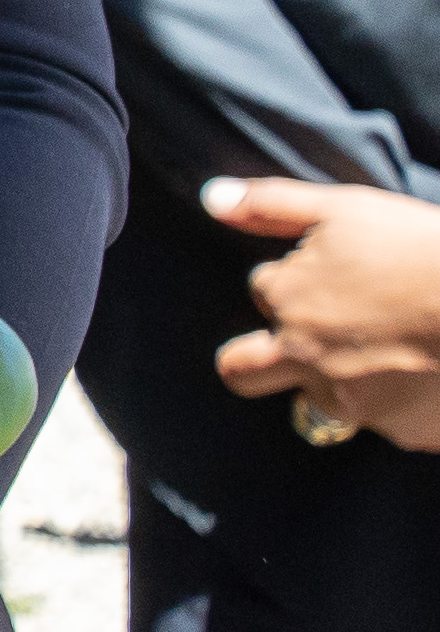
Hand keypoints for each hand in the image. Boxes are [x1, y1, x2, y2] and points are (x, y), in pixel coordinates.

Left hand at [207, 174, 439, 448]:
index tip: (331, 271)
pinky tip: (429, 372)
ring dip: (339, 379)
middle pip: (242, 371)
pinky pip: (389, 422)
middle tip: (294, 344)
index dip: (292, 278)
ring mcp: (356, 405)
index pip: (263, 289)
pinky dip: (402, 402)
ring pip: (323, 399)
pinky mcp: (405, 432)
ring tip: (390, 349)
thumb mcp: (343, 209)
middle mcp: (308, 362)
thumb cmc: (421, 249)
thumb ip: (270, 205)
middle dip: (253, 360)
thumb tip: (212, 199)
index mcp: (287, 305)